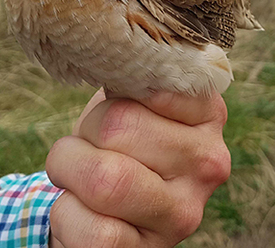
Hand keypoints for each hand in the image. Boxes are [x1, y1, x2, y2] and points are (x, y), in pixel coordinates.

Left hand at [46, 88, 230, 246]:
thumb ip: (131, 75)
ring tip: (78, 176)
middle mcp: (209, 162)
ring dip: (68, 172)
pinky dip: (65, 216)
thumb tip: (110, 45)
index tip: (111, 111)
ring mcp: (185, 212)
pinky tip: (82, 211)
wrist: (102, 207)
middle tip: (86, 148)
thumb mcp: (129, 101)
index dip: (108, 96)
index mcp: (208, 113)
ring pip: (104, 180)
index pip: (147, 83)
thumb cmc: (115, 143)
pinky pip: (90, 228)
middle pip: (116, 126)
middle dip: (81, 135)